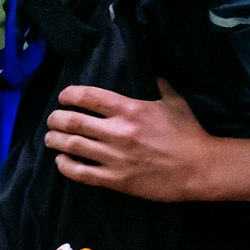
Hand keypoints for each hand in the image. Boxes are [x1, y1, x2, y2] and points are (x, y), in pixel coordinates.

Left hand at [45, 80, 249, 202]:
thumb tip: (150, 69)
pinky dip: (65, 166)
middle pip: (74, 121)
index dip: (70, 94)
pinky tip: (61, 161)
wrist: (198, 168)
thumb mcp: (175, 101)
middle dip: (56, 119)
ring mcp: (115, 158)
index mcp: (131, 109)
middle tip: (53, 119)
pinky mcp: (116, 180)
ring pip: (72, 146)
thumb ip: (158, 84)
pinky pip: (81, 173)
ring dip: (55, 141)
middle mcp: (118, 132)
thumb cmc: (188, 133)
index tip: (64, 97)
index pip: (89, 97)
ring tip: (51, 138)